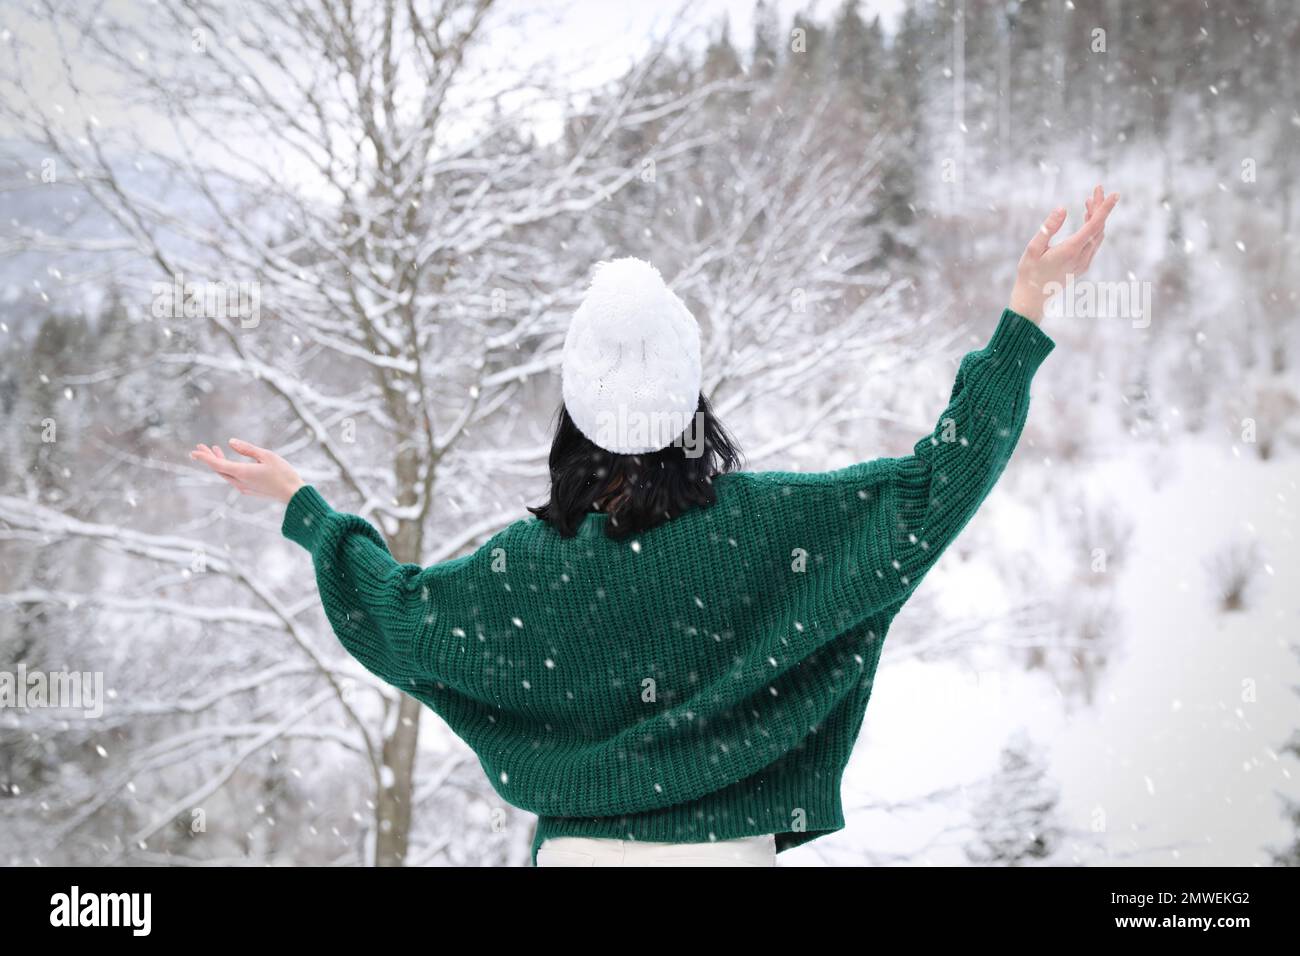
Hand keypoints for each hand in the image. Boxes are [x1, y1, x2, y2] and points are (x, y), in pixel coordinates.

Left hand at [190, 438, 304, 503]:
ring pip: (225, 474)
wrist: (293, 495)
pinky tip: (230, 462)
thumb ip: (247, 449)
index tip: (194, 451)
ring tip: (216, 449)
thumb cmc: (283, 473)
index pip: (217, 465)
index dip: (204, 457)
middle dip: (209, 458)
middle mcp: (240, 482)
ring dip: (219, 462)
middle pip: (219, 469)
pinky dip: (227, 469)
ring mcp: (244, 488)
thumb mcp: (267, 456)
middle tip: (200, 446)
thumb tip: (230, 442)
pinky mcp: (249, 490)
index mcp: (242, 473)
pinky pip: (233, 479)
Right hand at [1009, 184, 1119, 321]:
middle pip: (1099, 227)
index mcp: (1071, 250)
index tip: (1114, 194)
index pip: (1094, 225)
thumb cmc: (1029, 273)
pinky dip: (1094, 228)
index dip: (1105, 208)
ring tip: (1089, 201)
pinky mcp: (1082, 266)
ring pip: (1098, 235)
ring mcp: (1084, 263)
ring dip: (1097, 217)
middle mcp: (1082, 257)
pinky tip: (1087, 220)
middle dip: (1100, 207)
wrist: (1032, 299)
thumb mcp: (1033, 248)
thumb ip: (1048, 228)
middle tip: (1097, 189)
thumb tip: (1062, 208)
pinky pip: (1094, 243)